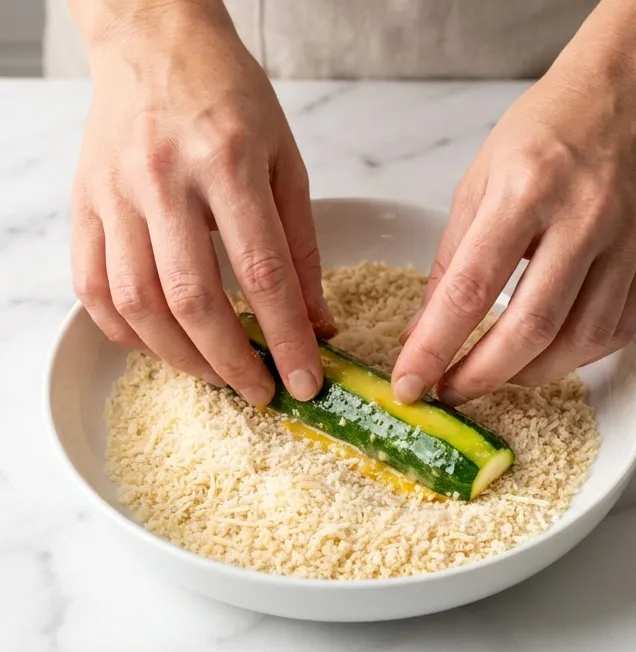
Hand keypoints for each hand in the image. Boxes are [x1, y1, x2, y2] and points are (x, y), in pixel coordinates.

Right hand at [70, 1, 331, 405]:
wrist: (154, 42)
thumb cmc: (230, 99)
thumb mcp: (287, 162)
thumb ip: (303, 246)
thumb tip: (318, 323)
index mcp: (227, 164)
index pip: (262, 274)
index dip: (286, 338)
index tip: (306, 382)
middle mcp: (164, 181)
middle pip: (192, 299)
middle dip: (232, 362)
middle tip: (262, 392)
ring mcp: (114, 194)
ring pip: (136, 302)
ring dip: (180, 357)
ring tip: (219, 376)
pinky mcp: (84, 204)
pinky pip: (93, 287)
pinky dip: (126, 332)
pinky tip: (164, 347)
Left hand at [392, 0, 635, 404]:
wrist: (628, 94)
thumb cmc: (550, 128)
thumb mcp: (481, 177)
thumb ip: (454, 254)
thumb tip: (430, 326)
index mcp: (526, 188)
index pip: (471, 287)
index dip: (435, 345)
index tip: (412, 380)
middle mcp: (584, 216)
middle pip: (532, 326)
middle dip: (484, 374)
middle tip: (453, 391)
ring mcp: (627, 239)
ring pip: (581, 339)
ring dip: (533, 373)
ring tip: (502, 376)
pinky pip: (619, 329)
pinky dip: (580, 355)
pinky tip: (552, 353)